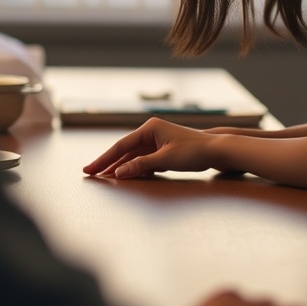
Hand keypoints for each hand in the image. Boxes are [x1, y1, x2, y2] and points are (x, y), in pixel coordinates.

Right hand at [82, 117, 216, 178]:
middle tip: (90, 174)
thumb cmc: (193, 152)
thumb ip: (141, 165)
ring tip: (104, 177)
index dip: (104, 159)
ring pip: (133, 155)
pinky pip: (143, 159)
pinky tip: (125, 175)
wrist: (216, 150)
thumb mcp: (165, 160)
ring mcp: (157, 140)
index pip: (121, 146)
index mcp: (150, 128)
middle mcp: (151, 131)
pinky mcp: (163, 149)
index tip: (90, 170)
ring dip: (120, 166)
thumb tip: (118, 172)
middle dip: (108, 162)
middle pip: (125, 150)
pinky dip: (134, 167)